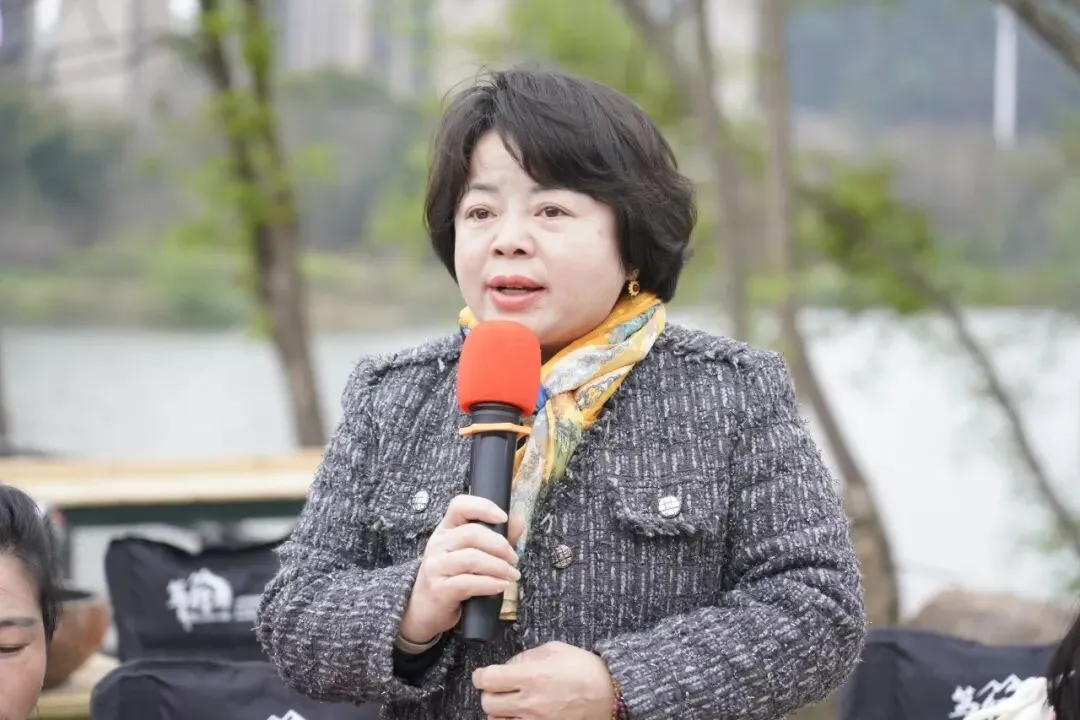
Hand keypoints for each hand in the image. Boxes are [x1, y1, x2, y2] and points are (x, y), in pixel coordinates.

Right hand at [399, 495, 522, 643]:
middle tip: (514, 559)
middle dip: (500, 545)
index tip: (503, 518)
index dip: (483, 507)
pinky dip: (490, 584)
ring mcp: (436, 566)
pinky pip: (468, 582)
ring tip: (512, 575)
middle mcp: (438, 544)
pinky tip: (502, 586)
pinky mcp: (439, 589)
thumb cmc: (452, 577)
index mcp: (446, 529)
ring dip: (499, 566)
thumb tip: (518, 520)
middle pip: (472, 533)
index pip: (459, 506)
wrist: (425, 609)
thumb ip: (496, 537)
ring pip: (472, 558)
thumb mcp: (471, 553)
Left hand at [472, 641, 614, 719]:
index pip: (488, 680)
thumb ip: (527, 656)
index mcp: (532, 677)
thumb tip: (508, 665)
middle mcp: (530, 703)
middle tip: (498, 687)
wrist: (610, 694)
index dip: (480, 676)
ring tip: (510, 702)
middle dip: (489, 693)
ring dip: (499, 711)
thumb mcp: (555, 650)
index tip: (483, 674)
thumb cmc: (584, 669)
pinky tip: (520, 714)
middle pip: (488, 703)